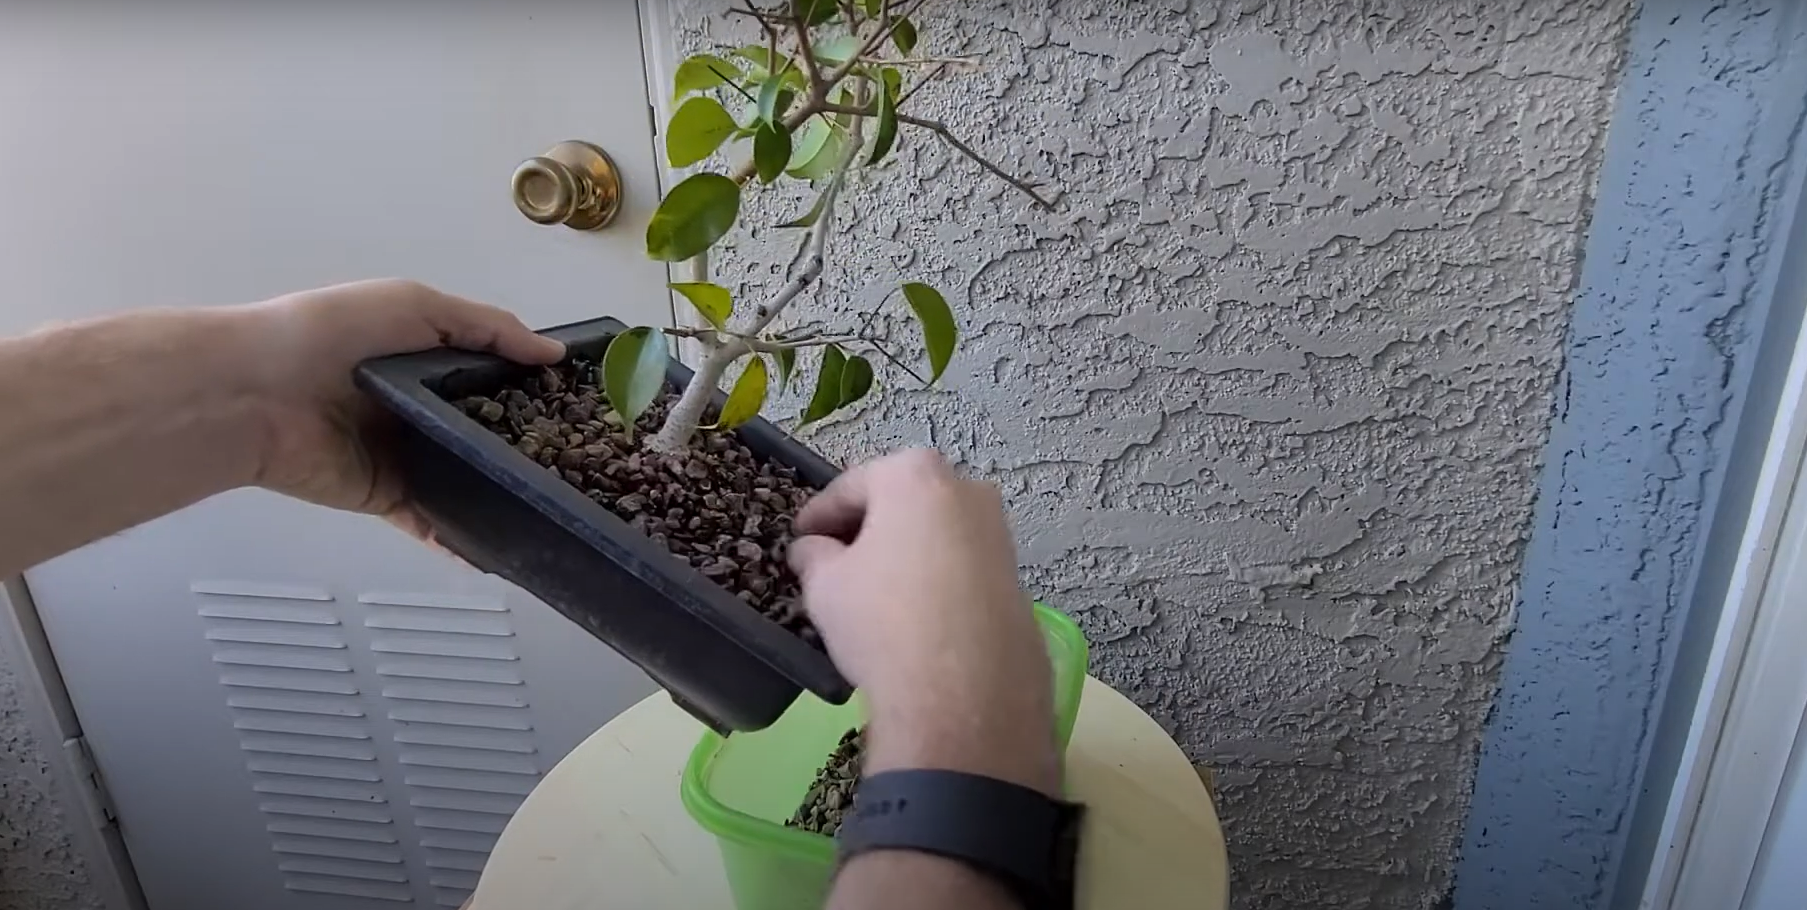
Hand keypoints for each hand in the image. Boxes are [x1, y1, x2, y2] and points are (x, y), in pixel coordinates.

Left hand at [232, 279, 563, 534]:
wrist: (253, 392)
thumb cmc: (330, 334)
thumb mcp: (417, 306)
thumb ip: (487, 328)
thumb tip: (552, 355)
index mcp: (422, 359)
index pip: (490, 377)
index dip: (531, 388)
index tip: (582, 404)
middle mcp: (416, 409)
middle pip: (482, 431)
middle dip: (524, 445)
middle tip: (582, 462)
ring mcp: (402, 455)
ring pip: (464, 478)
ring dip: (501, 492)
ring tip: (557, 506)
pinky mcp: (385, 496)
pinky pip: (432, 520)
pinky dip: (463, 539)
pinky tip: (503, 549)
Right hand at [788, 449, 1057, 792]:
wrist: (965, 693)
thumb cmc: (884, 620)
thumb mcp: (825, 586)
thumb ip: (813, 556)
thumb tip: (813, 550)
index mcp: (915, 474)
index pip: (850, 487)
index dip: (817, 515)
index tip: (799, 539)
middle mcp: (968, 489)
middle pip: (901, 503)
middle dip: (867, 530)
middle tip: (833, 564)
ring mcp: (1000, 534)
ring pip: (935, 535)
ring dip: (904, 555)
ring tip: (873, 594)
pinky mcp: (1017, 579)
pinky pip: (961, 568)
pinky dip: (935, 581)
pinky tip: (914, 616)